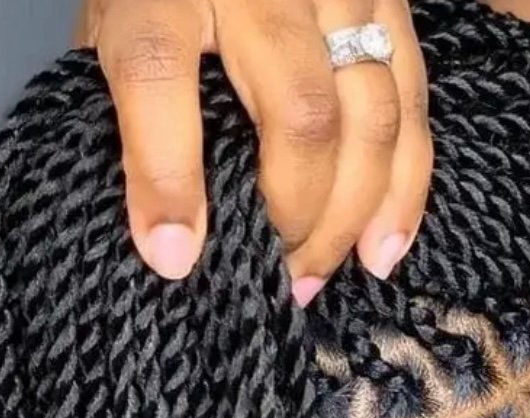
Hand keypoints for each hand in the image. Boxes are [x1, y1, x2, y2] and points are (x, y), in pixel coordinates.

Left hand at [76, 0, 432, 302]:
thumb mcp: (116, 24)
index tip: (173, 258)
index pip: (159, 75)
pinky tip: (382, 250)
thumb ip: (128, 107)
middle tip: (275, 279)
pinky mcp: (391, 2)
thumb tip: (164, 233)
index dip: (166, 179)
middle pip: (300, 116)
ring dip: (352, 218)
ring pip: (372, 118)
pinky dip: (405, 189)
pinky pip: (414, 105)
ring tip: (316, 278)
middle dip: (293, 217)